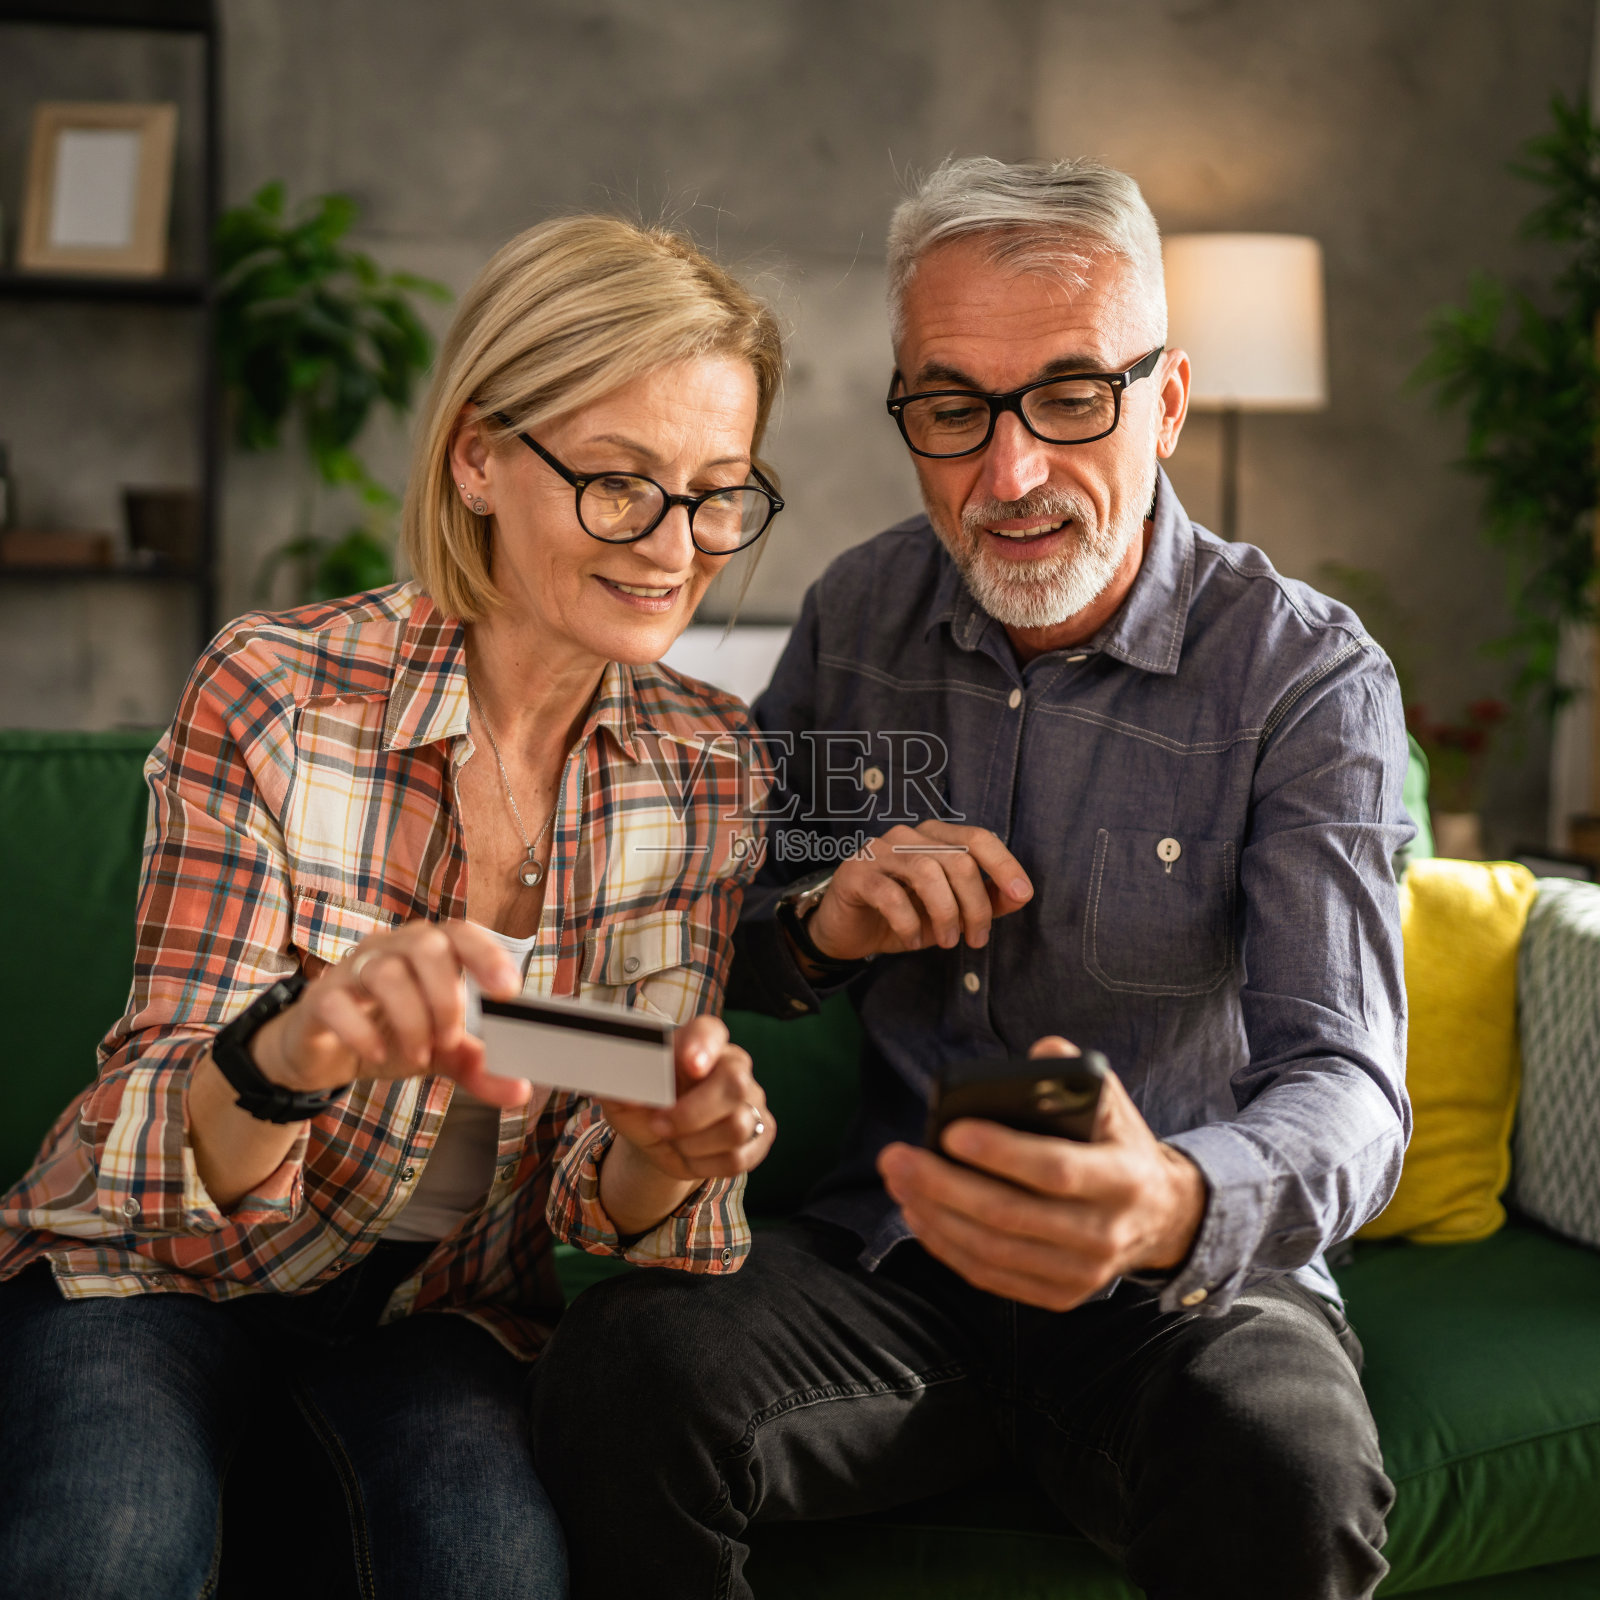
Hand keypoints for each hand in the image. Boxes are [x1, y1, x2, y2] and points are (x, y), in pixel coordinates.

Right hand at [252, 919, 530, 1108]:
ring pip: (386, 972)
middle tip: (450, 1040)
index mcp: (429, 951)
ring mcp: (352, 969)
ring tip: (419, 1055)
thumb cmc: (389, 1036)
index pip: (461, 933)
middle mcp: (391, 948)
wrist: (324, 1055)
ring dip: (412, 1018)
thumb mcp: (440, 1054)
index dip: (487, 954)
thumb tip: (520, 1090)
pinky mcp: (320, 997)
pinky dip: (362, 1032)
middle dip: (446, 997)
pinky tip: (377, 1054)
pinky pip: (338, 1002)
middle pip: (426, 945)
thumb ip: (479, 1067)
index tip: (508, 990)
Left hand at [600, 1015, 774, 1183]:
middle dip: (691, 1114)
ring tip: (675, 1140)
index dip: (702, 1045)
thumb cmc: (646, 1104)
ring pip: (737, 1126)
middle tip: (659, 1125)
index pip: (708, 1031)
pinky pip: (739, 1157)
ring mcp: (753, 1099)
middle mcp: (734, 1065)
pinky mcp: (762, 1132)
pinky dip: (706, 1164)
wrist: (662, 1136)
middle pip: (734, 1084)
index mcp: (699, 1043)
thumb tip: (625, 1094)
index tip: (689, 1064)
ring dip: (694, 1144)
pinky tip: (692, 1155)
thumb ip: (620, 1089)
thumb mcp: (624, 1096)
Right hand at [805, 820, 1032, 960]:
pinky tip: (912, 941)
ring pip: (927, 872)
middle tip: (976, 940)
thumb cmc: (904, 915)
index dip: (1004, 864)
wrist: (848, 930)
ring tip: (947, 942)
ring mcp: (879, 850)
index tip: (1022, 895)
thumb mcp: (952, 911)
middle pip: (958, 860)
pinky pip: (891, 896)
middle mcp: (908, 835)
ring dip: (945, 914)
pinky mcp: (855, 873)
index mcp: (935, 836)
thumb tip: (1021, 894)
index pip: (978, 838)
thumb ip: (986, 900)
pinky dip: (909, 924)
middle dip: (976, 905)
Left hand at [877, 1037, 1206, 1311]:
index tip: (950, 1132)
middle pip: (1009, 1215)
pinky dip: (947, 1246)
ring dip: (934, 1215)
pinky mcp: (1059, 1295)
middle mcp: (1104, 1232)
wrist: (1160, 1217)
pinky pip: (991, 1275)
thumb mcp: (1113, 1105)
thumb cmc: (1118, 1147)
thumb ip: (1076, 1073)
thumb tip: (1037, 1054)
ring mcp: (1081, 1272)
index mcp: (1122, 1178)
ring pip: (992, 1249)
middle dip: (942, 1185)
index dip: (1001, 1153)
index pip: (1055, 1170)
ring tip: (897, 1181)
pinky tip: (918, 1214)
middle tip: (895, 1157)